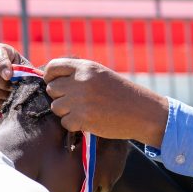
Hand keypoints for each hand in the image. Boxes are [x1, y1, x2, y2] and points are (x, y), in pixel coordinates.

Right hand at [0, 43, 23, 111]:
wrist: (26, 91)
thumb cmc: (29, 77)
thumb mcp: (29, 71)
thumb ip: (24, 72)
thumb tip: (18, 79)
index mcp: (1, 51)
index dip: (1, 64)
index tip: (9, 76)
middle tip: (12, 89)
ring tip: (11, 96)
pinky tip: (6, 104)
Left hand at [45, 58, 168, 146]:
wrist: (142, 112)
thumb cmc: (122, 94)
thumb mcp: (101, 75)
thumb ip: (79, 74)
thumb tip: (51, 80)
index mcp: (86, 67)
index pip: (53, 67)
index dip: (50, 76)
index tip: (54, 83)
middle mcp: (81, 81)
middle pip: (52, 89)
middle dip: (60, 97)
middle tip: (75, 102)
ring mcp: (81, 100)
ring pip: (56, 107)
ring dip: (66, 112)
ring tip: (84, 112)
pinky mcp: (83, 119)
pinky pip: (65, 122)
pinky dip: (74, 124)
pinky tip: (88, 121)